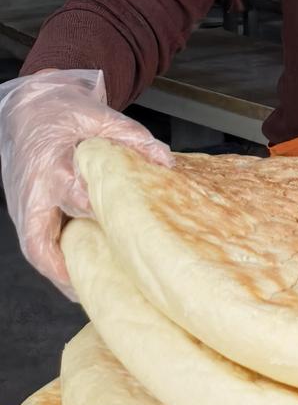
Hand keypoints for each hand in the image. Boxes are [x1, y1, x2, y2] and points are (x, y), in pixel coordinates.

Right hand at [0, 69, 172, 298]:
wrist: (30, 108)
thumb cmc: (67, 112)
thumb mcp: (100, 116)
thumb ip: (133, 137)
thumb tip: (165, 161)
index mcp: (50, 162)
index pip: (70, 192)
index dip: (94, 210)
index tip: (119, 223)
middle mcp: (33, 190)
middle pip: (48, 230)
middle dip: (78, 255)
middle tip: (110, 278)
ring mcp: (26, 206)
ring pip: (38, 248)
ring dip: (64, 273)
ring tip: (98, 295)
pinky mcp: (28, 215)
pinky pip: (38, 248)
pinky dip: (58, 267)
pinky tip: (83, 284)